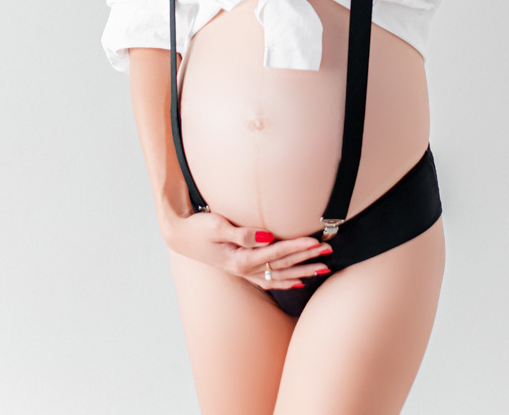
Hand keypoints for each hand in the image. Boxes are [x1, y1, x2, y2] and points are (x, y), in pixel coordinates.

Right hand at [159, 205, 333, 291]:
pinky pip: (268, 280)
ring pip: (279, 275)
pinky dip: (285, 281)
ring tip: (323, 268)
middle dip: (306, 259)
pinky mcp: (241, 268)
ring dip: (302, 271)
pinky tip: (297, 282)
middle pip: (282, 266)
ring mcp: (243, 271)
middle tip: (328, 252)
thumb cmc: (198, 227)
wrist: (179, 235)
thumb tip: (266, 236)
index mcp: (241, 259)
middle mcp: (245, 269)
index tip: (316, 242)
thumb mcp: (217, 226)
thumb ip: (242, 233)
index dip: (297, 247)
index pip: (276, 253)